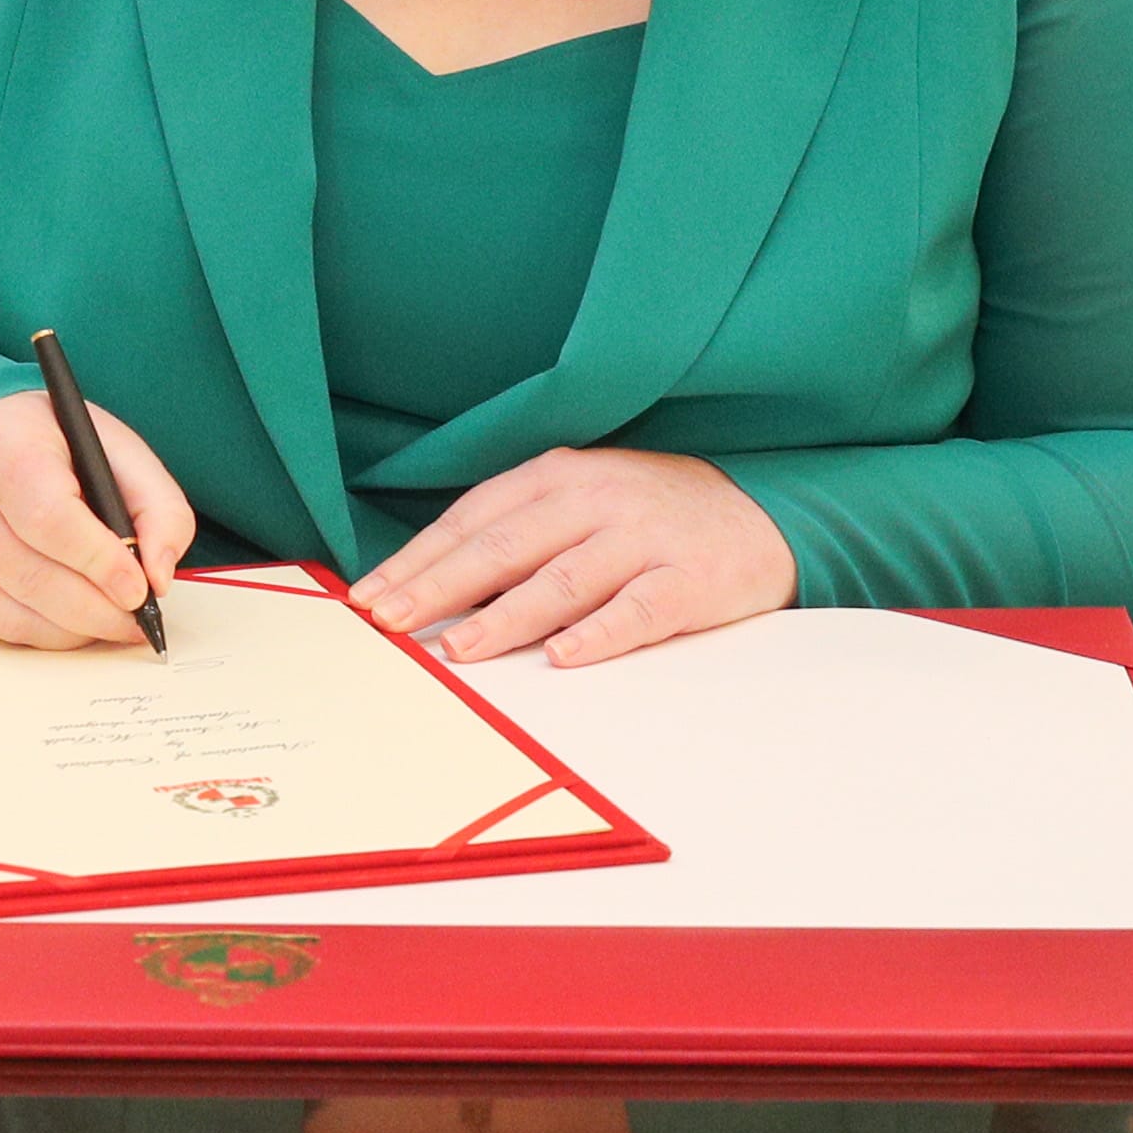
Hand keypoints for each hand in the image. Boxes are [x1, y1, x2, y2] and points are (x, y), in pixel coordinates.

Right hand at [0, 389, 197, 649]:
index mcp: (4, 444)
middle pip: (29, 573)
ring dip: (73, 630)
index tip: (138, 588)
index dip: (97, 560)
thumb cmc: (61, 448)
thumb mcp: (120, 452)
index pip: (47, 516)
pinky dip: (44, 636)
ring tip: (113, 622)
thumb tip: (159, 578)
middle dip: (93, 609)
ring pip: (10, 611)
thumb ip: (158, 508)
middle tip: (136, 619)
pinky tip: (75, 622)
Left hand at [353, 447, 792, 667]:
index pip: (473, 520)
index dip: (418, 560)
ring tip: (458, 650)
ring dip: (504, 617)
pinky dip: (598, 634)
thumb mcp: (581, 502)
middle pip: (504, 548)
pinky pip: (637, 610)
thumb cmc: (651, 515)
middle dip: (438, 588)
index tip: (369, 599)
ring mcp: (644, 538)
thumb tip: (429, 584)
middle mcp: (597, 499)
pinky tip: (561, 657)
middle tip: (390, 624)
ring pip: (563, 580)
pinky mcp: (689, 579)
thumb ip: (516, 532)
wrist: (764, 513)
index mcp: (560, 475)